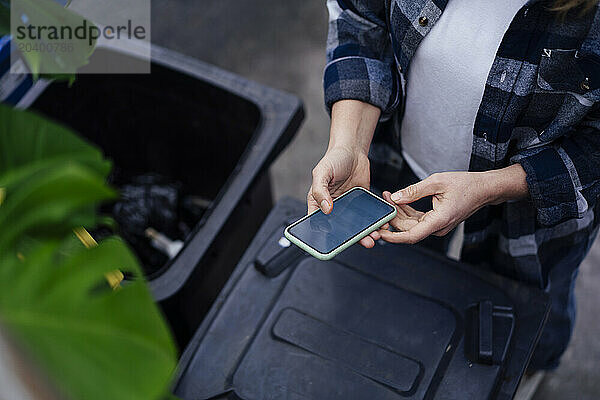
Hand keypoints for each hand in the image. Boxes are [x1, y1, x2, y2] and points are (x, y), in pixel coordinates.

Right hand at [308, 146, 379, 246]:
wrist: (352, 150)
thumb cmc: (334, 159)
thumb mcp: (322, 172)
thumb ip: (320, 191)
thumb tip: (326, 209)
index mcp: (319, 203)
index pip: (319, 224)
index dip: (326, 236)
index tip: (336, 243)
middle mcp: (333, 208)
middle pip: (341, 229)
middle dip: (352, 238)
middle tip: (364, 242)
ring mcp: (348, 207)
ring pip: (356, 226)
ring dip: (366, 233)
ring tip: (375, 236)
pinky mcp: (362, 203)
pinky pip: (369, 216)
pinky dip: (375, 222)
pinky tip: (382, 224)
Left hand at [378, 165, 528, 243]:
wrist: (484, 189)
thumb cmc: (465, 184)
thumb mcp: (437, 182)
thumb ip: (414, 191)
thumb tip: (395, 197)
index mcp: (440, 221)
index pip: (412, 236)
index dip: (394, 237)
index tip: (380, 232)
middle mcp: (438, 227)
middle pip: (408, 229)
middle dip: (393, 217)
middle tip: (383, 200)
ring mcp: (438, 226)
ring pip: (412, 224)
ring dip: (399, 213)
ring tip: (388, 196)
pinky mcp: (437, 221)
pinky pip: (418, 220)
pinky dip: (407, 211)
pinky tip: (399, 200)